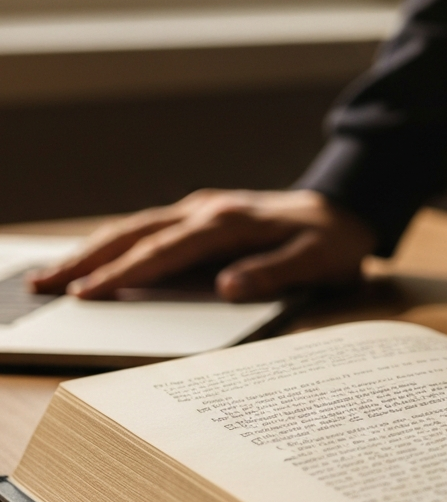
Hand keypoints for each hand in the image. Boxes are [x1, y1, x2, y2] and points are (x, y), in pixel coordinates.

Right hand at [28, 189, 376, 301]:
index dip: (126, 273)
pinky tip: (97, 256)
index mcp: (230, 223)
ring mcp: (204, 209)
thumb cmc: (333, 241)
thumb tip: (227, 287)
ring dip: (93, 249)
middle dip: (88, 260)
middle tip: (43, 285)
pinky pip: (151, 226)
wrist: (348, 207)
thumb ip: (275, 274)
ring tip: (52, 273)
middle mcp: (209, 210)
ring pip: (137, 226)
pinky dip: (118, 241)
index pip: (166, 250)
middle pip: (137, 234)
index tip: (89, 294)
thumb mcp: (317, 261)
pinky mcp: (205, 214)